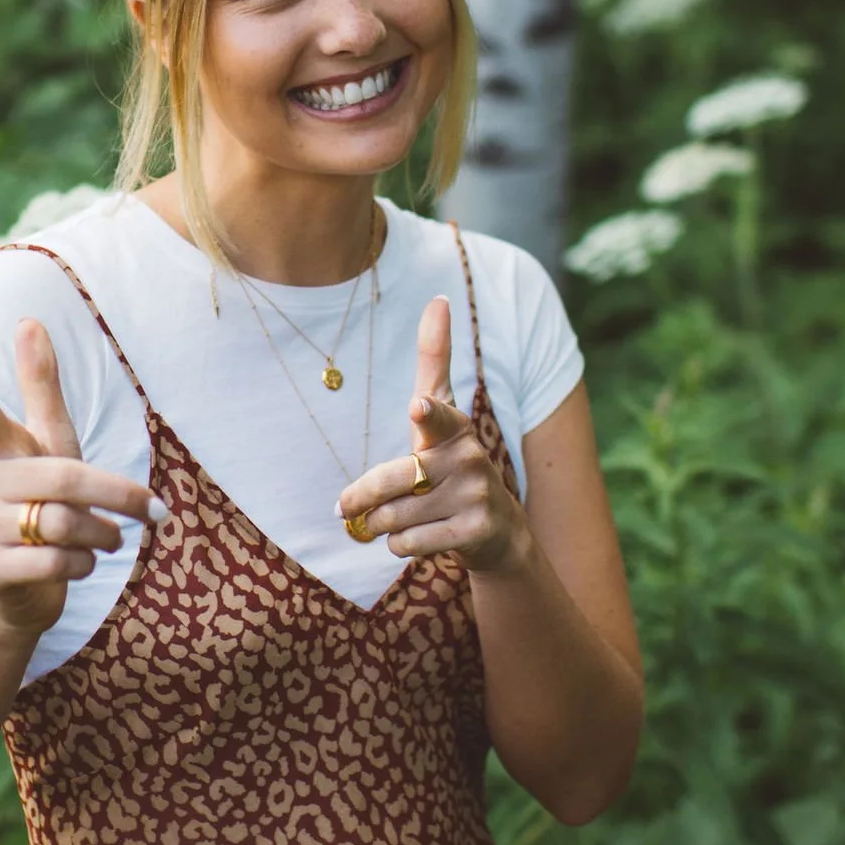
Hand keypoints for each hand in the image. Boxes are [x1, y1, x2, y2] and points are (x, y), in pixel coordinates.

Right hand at [0, 319, 165, 643]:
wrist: (24, 590)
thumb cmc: (45, 504)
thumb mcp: (51, 445)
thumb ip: (41, 388)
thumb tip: (28, 319)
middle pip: (65, 480)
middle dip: (117, 497)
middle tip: (150, 511)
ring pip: (62, 524)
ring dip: (101, 534)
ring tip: (107, 539)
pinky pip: (52, 562)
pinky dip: (82, 565)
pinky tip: (80, 564)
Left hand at [336, 297, 528, 572]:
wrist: (498, 531)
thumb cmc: (454, 462)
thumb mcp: (444, 412)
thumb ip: (436, 359)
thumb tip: (439, 298)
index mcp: (454, 425)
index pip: (437, 414)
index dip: (427, 413)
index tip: (417, 408)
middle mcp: (469, 456)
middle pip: (392, 481)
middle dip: (363, 500)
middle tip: (346, 508)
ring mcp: (476, 495)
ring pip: (395, 517)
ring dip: (379, 526)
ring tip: (395, 522)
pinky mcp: (475, 531)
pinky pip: (409, 543)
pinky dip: (398, 546)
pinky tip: (415, 540)